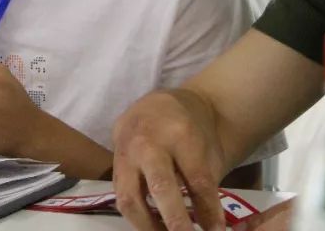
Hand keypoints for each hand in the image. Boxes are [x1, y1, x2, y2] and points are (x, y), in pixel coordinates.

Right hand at [112, 88, 226, 230]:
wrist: (160, 105)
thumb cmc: (191, 131)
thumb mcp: (206, 151)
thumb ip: (205, 185)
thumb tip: (211, 228)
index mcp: (181, 133)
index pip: (197, 178)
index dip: (208, 210)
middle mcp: (148, 141)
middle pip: (160, 185)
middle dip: (175, 220)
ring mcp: (126, 152)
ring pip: (130, 196)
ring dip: (148, 226)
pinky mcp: (113, 164)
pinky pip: (120, 196)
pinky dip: (137, 217)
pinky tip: (152, 228)